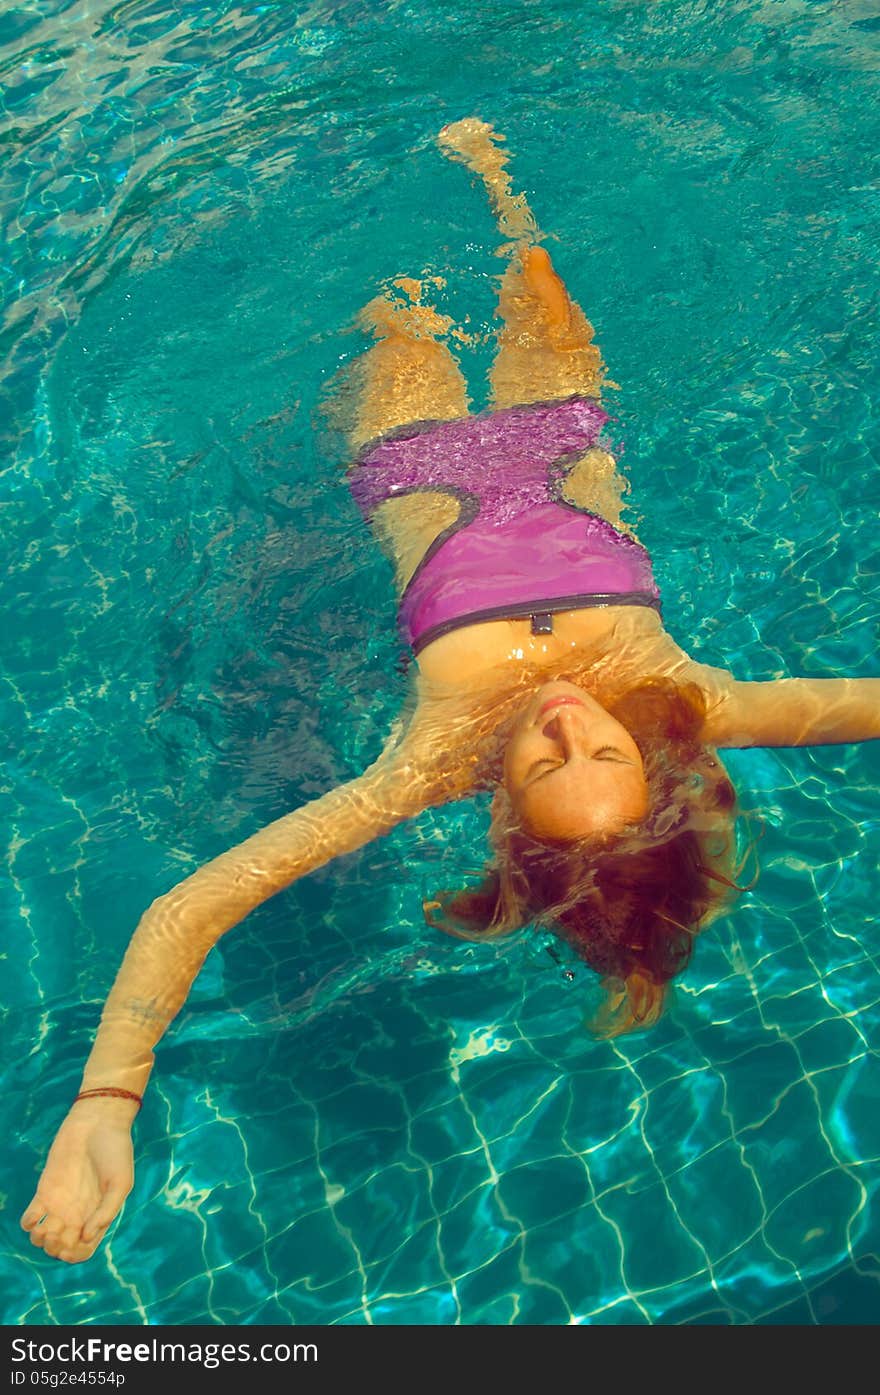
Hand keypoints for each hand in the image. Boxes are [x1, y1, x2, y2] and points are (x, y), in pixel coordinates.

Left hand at [20, 1100, 135, 1262]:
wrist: (97, 1121)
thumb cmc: (115, 1150)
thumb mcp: (120, 1182)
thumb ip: (106, 1211)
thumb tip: (86, 1238)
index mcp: (97, 1216)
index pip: (83, 1251)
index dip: (75, 1255)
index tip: (75, 1242)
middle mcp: (78, 1214)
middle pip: (60, 1247)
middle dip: (55, 1249)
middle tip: (58, 1234)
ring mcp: (60, 1204)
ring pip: (42, 1237)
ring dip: (39, 1240)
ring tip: (46, 1227)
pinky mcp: (45, 1190)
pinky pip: (30, 1217)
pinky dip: (28, 1223)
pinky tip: (36, 1216)